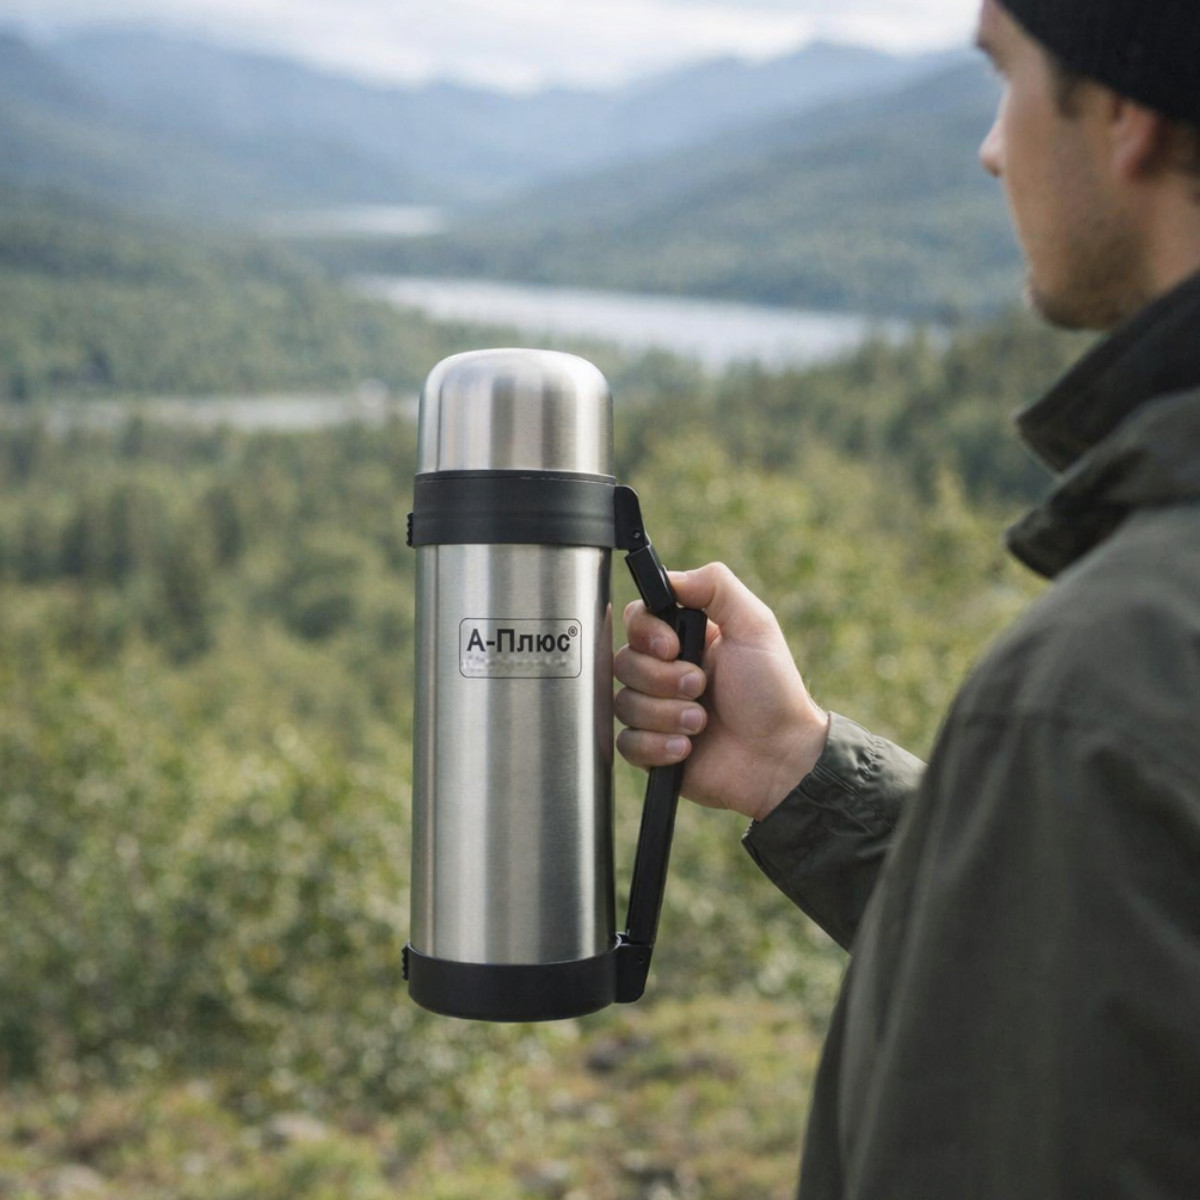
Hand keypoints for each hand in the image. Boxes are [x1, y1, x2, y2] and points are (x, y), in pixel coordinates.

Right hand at [614, 562, 829, 821]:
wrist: (780, 757)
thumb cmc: (773, 692)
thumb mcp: (754, 625)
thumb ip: (715, 586)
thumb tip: (669, 577)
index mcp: (684, 638)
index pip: (636, 619)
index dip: (646, 633)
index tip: (673, 647)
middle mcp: (665, 672)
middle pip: (623, 662)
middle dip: (662, 680)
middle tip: (701, 688)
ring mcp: (657, 711)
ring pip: (624, 704)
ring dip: (666, 715)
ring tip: (701, 724)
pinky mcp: (652, 749)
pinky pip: (626, 744)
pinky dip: (657, 746)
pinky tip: (687, 749)